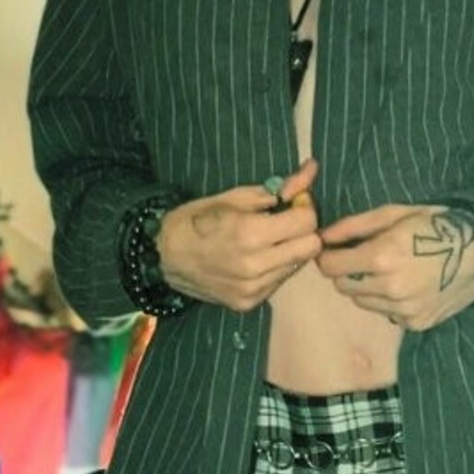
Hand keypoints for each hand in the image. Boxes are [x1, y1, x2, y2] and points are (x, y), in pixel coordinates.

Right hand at [156, 158, 320, 312]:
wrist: (162, 258)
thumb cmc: (196, 220)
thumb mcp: (233, 196)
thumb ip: (277, 189)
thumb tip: (311, 170)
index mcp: (250, 233)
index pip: (307, 222)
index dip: (304, 208)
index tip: (291, 205)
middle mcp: (255, 266)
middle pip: (311, 247)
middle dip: (304, 231)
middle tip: (285, 223)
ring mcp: (253, 289)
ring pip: (298, 265)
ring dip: (290, 250)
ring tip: (267, 241)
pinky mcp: (249, 303)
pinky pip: (279, 281)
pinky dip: (275, 267)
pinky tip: (256, 259)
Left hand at [317, 202, 473, 331]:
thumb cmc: (436, 224)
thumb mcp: (394, 213)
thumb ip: (354, 226)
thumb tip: (322, 237)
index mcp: (380, 257)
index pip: (331, 267)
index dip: (329, 258)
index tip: (336, 252)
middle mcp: (389, 288)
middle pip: (344, 287)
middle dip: (347, 273)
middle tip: (365, 260)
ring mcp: (403, 310)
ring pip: (364, 303)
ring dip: (368, 289)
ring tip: (391, 272)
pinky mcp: (416, 323)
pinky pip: (388, 314)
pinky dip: (390, 302)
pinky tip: (409, 286)